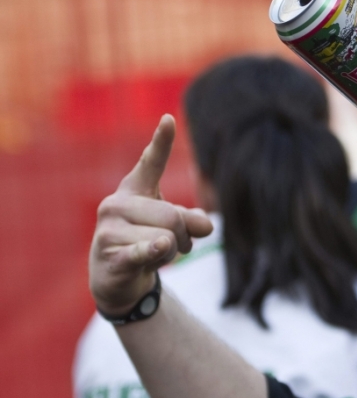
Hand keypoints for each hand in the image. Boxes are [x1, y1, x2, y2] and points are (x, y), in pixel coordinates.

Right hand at [89, 115, 213, 314]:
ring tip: (154, 256)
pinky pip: (143, 251)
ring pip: (166, 237)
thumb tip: (205, 226)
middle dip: (184, 236)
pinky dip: (154, 252)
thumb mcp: (173, 226)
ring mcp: (109, 229)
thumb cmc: (146, 240)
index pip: (151, 162)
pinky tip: (159, 246)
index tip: (169, 119)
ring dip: (170, 254)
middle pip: (173, 216)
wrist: (115, 278)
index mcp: (134, 189)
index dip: (161, 142)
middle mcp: (116, 203)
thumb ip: (192, 220)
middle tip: (174, 246)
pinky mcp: (110, 255)